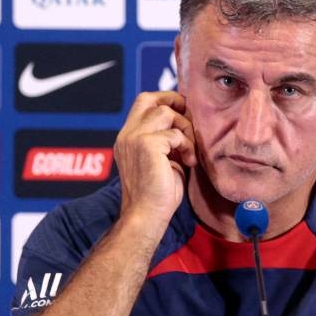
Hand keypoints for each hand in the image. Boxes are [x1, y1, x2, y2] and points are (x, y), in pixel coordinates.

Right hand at [114, 92, 197, 233]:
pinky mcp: (147, 145)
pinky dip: (187, 146)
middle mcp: (126, 135)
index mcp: (127, 138)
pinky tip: (188, 162)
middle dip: (173, 101)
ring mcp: (134, 138)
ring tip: (189, 150)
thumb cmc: (157, 195)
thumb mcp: (161, 160)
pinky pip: (175, 133)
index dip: (164, 101)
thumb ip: (166, 141)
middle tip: (189, 118)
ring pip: (165, 112)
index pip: (142, 104)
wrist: (146, 216)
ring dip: (184, 128)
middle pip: (149, 98)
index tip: (183, 114)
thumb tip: (184, 124)